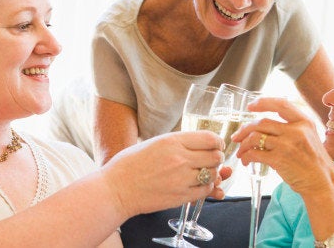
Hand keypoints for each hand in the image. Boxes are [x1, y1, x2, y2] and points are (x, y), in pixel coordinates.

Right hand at [101, 130, 224, 216]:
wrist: (116, 189)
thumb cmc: (130, 165)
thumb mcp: (154, 143)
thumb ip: (178, 142)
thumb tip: (200, 143)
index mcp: (172, 141)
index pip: (210, 139)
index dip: (217, 142)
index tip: (216, 145)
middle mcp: (180, 158)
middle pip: (215, 156)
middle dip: (216, 158)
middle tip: (210, 160)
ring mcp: (181, 179)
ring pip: (212, 174)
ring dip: (211, 173)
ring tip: (202, 173)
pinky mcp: (180, 196)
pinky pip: (205, 190)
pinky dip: (205, 187)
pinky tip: (196, 184)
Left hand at [231, 97, 333, 194]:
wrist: (323, 184)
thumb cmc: (315, 164)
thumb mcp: (309, 138)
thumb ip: (292, 129)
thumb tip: (264, 128)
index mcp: (304, 122)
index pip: (281, 105)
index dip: (263, 103)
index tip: (250, 107)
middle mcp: (296, 130)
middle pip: (262, 122)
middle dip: (245, 129)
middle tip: (237, 137)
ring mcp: (287, 144)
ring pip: (255, 137)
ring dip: (243, 145)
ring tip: (240, 152)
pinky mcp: (279, 159)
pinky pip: (255, 153)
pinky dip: (246, 156)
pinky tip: (246, 161)